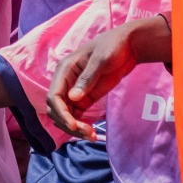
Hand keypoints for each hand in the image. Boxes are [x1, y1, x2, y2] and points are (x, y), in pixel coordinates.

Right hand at [46, 17, 163, 137]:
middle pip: (57, 109)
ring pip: (66, 115)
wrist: (129, 46)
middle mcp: (66, 82)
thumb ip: (87, 79)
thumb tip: (72, 98)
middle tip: (88, 133)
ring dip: (74, 128)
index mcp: (64, 70)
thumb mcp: (101, 60)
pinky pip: (77, 115)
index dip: (61, 113)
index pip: (54, 96)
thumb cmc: (113, 47)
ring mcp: (75, 91)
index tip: (74, 125)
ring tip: (92, 136)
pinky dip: (81, 126)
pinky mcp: (86, 98)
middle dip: (68, 123)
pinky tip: (92, 133)